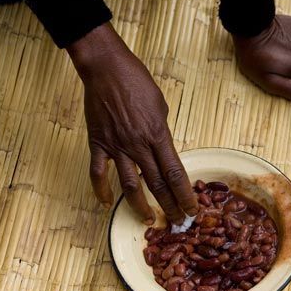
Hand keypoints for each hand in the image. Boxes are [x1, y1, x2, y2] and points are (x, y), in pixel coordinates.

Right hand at [67, 24, 197, 223]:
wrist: (106, 68)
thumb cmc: (137, 82)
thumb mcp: (161, 107)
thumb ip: (162, 132)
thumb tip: (163, 148)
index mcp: (158, 136)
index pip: (175, 173)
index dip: (185, 194)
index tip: (193, 210)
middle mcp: (139, 145)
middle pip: (157, 184)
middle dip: (169, 206)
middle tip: (178, 222)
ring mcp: (117, 146)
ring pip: (130, 185)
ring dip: (140, 206)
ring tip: (148, 220)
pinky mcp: (98, 142)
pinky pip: (98, 172)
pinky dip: (101, 190)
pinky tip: (107, 204)